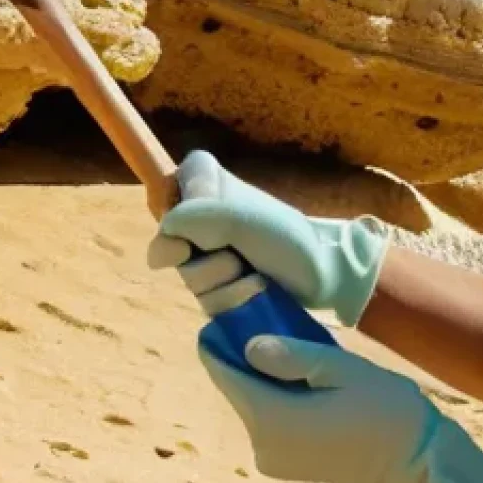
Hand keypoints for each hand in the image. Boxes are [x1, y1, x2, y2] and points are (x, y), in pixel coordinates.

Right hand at [154, 151, 390, 326]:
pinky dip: (231, 300)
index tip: (199, 221)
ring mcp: (211, 254)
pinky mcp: (220, 287)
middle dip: (206, 257)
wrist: (323, 276)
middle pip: (172, 240)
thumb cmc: (285, 237)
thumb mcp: (238, 217)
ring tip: (252, 276)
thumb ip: (192, 218)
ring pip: (189, 275)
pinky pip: (205, 300)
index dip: (180, 206)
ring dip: (223, 281)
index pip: (171, 182)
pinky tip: (252, 294)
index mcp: (211, 185)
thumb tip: (159, 246)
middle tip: (235, 254)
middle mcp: (205, 219)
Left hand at [198, 326, 482, 482]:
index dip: (218, 343)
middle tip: (261, 319)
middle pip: (238, 388)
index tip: (220, 316)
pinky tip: (298, 375)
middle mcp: (261, 444)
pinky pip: (267, 419)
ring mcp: (270, 459)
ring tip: (284, 342)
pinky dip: (274, 396)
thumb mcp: (339, 368)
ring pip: (252, 403)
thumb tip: (248, 347)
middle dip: (243, 355)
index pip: (225, 374)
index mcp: (271, 419)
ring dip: (262, 375)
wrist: (411, 462)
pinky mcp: (282, 464)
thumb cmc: (382, 407)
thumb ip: (292, 356)